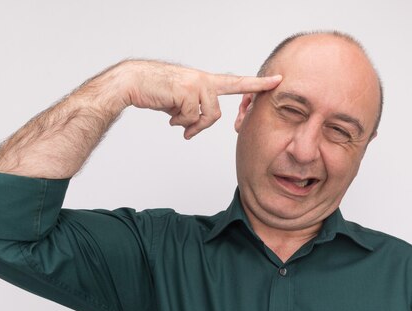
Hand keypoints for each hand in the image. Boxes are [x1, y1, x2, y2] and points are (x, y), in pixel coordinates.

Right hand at [121, 60, 281, 138]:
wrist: (134, 81)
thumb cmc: (155, 91)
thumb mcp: (179, 103)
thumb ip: (193, 111)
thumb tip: (192, 126)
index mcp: (205, 81)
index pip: (236, 83)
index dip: (257, 84)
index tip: (277, 80)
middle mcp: (204, 80)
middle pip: (217, 113)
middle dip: (202, 125)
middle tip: (191, 128)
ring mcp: (197, 84)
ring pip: (206, 117)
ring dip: (190, 125)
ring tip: (174, 120)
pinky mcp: (188, 90)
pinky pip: (190, 118)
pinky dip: (179, 122)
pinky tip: (168, 114)